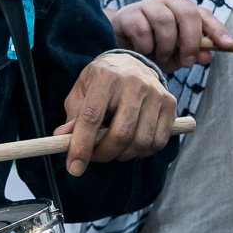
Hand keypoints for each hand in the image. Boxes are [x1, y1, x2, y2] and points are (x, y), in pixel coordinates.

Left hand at [53, 52, 176, 176]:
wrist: (133, 63)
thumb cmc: (102, 81)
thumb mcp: (81, 91)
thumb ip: (73, 115)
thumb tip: (62, 139)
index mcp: (105, 77)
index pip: (92, 117)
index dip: (81, 146)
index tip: (74, 168)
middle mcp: (134, 83)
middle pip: (120, 133)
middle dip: (104, 155)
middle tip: (94, 158)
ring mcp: (155, 93)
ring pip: (140, 141)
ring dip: (122, 156)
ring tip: (112, 150)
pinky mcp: (170, 104)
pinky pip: (157, 141)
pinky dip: (142, 152)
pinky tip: (131, 146)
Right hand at [108, 0, 229, 75]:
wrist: (118, 45)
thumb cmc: (152, 48)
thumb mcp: (176, 56)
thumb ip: (193, 55)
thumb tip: (208, 56)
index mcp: (183, 10)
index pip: (204, 15)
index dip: (217, 29)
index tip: (227, 45)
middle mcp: (167, 3)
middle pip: (187, 12)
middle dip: (191, 40)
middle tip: (187, 61)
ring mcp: (147, 6)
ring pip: (165, 20)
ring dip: (166, 45)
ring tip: (161, 56)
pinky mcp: (128, 15)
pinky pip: (143, 29)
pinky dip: (146, 46)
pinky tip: (143, 51)